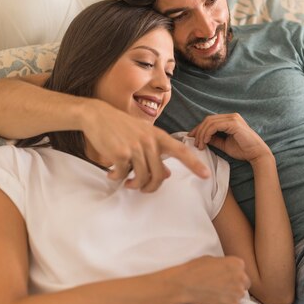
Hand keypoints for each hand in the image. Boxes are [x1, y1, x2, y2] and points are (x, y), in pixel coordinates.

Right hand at [82, 100, 209, 191]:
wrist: (97, 115)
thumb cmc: (121, 127)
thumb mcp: (142, 136)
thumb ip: (156, 153)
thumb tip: (167, 174)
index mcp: (158, 136)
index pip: (181, 150)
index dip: (194, 164)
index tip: (206, 175)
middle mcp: (149, 141)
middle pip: (159, 175)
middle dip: (151, 187)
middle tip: (142, 189)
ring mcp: (135, 147)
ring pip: (142, 178)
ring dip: (134, 185)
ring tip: (127, 183)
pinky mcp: (120, 154)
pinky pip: (123, 175)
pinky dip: (116, 178)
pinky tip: (111, 174)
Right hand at [179, 255, 249, 303]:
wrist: (185, 285)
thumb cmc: (195, 269)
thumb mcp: (212, 259)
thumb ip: (225, 264)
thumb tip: (228, 269)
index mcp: (237, 263)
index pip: (242, 270)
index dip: (233, 274)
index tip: (224, 276)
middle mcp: (241, 276)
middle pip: (245, 283)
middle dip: (236, 284)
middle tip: (222, 286)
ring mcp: (238, 291)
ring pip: (240, 294)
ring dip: (232, 295)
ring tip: (217, 293)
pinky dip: (226, 303)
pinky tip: (215, 299)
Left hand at [189, 113, 271, 162]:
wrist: (256, 154)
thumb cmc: (243, 150)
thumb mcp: (224, 144)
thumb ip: (214, 139)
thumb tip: (202, 138)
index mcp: (229, 120)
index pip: (210, 120)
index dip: (199, 128)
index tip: (192, 138)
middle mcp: (231, 116)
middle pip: (208, 120)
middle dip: (198, 131)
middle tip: (195, 143)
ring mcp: (233, 118)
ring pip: (210, 122)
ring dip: (202, 134)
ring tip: (200, 145)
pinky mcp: (234, 123)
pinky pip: (215, 126)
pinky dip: (208, 133)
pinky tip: (206, 141)